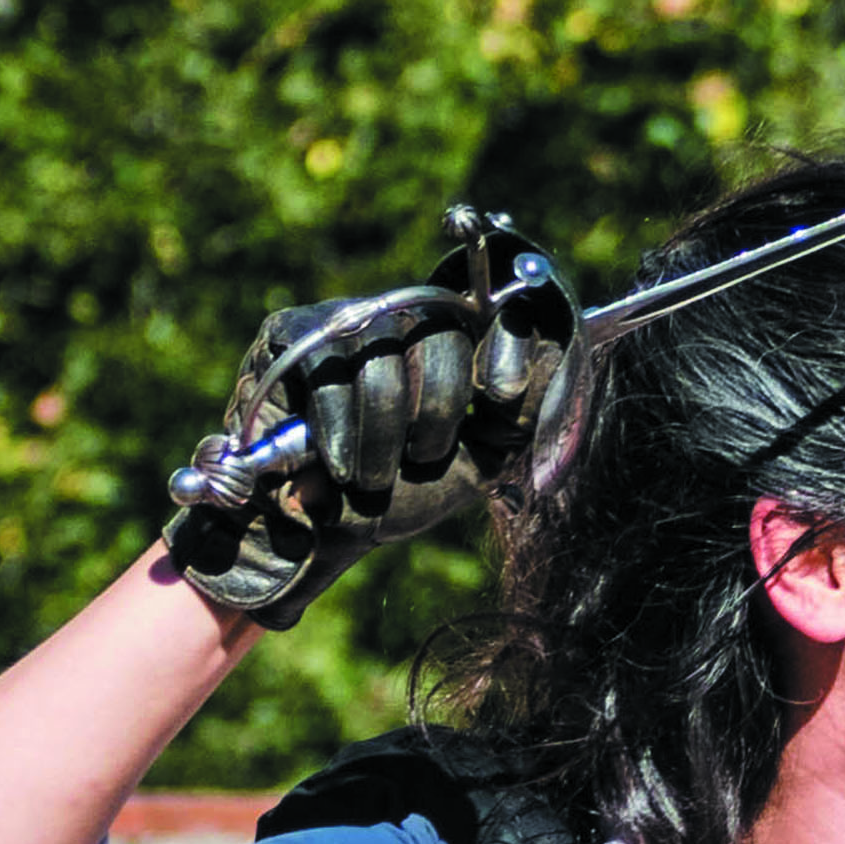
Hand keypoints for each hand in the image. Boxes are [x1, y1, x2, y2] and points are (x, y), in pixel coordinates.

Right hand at [159, 215, 571, 625]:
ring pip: (382, 362)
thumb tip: (552, 359)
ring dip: (384, 439)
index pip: (496, 311)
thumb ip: (519, 413)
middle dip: (438, 413)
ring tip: (375, 475)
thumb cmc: (403, 491)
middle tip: (423, 456)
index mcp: (458, 339)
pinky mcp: (292, 336)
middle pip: (441, 333)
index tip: (503, 396)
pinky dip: (340, 435)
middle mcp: (404, 314)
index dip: (506, 345)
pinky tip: (339, 467)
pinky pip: (329, 376)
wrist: (322, 533)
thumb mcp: (477, 457)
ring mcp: (346, 318)